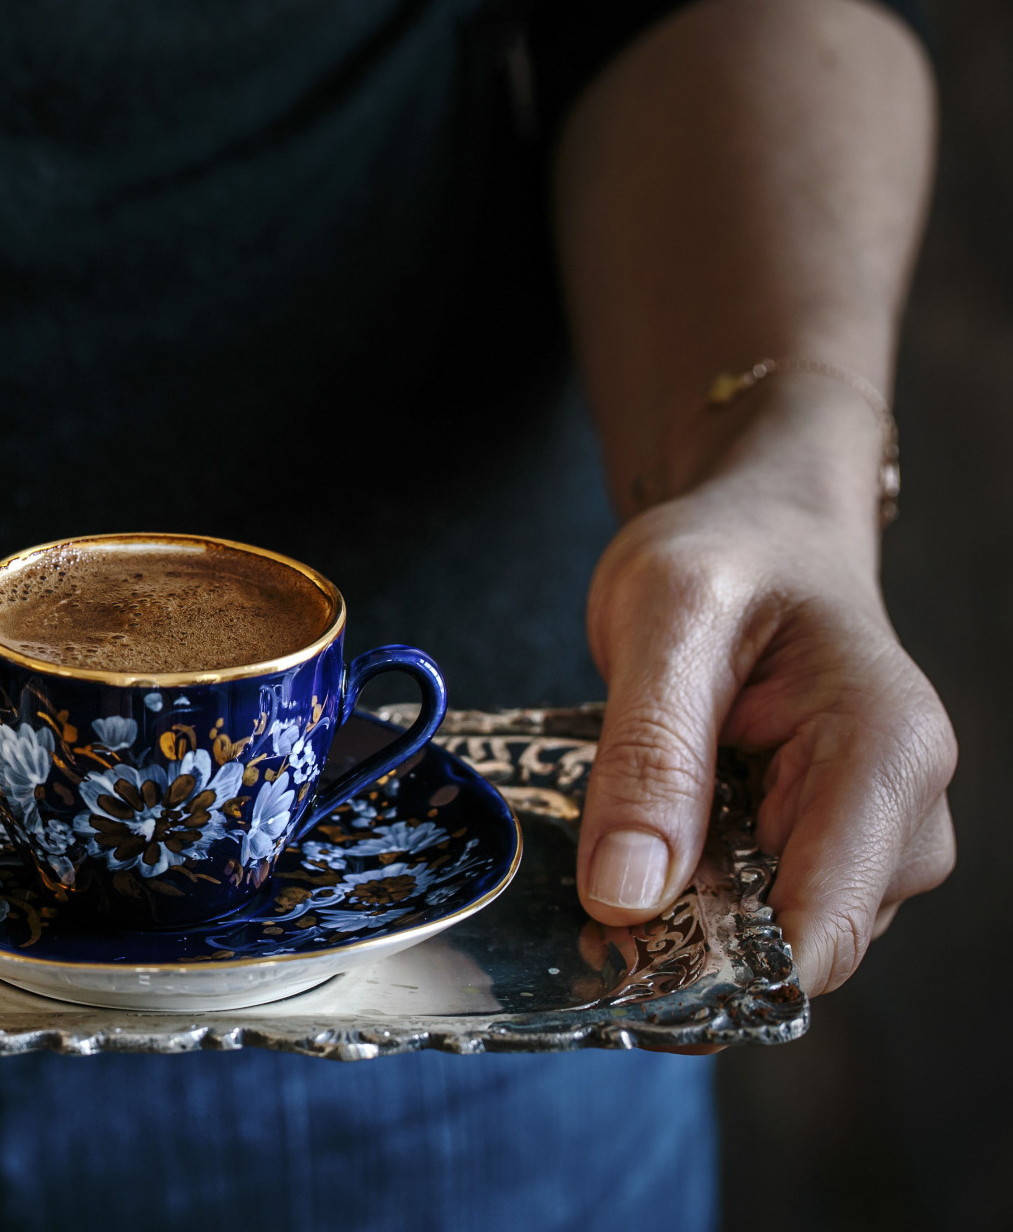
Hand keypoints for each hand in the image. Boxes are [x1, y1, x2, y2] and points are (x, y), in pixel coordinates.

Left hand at [579, 469, 955, 997]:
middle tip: (595, 875)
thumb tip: (628, 896)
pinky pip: (754, 913)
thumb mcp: (665, 621)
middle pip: (799, 947)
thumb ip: (651, 755)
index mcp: (888, 755)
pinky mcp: (820, 851)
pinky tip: (645, 845)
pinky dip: (690, 898)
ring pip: (770, 940)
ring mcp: (867, 843)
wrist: (758, 534)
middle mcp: (903, 815)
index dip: (726, 964)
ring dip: (685, 918)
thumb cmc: (726, 557)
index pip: (829, 925)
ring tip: (622, 835)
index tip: (624, 948)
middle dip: (693, 939)